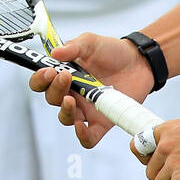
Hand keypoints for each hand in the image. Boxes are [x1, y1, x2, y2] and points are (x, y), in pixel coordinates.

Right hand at [28, 32, 153, 148]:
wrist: (139, 62)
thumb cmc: (113, 51)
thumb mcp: (91, 42)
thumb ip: (73, 47)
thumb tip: (54, 53)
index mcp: (65, 75)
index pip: (42, 82)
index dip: (40, 79)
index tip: (49, 71)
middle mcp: (72, 94)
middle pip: (52, 99)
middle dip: (54, 90)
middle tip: (65, 77)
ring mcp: (86, 109)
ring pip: (66, 118)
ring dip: (65, 111)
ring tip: (71, 100)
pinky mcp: (102, 122)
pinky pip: (88, 137)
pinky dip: (82, 135)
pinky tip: (81, 126)